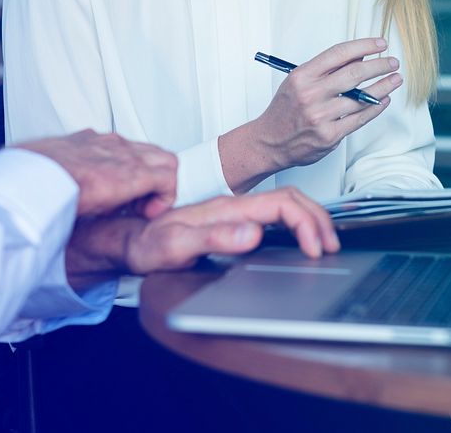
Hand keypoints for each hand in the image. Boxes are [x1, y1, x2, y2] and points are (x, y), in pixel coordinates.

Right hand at [16, 130, 176, 219]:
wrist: (32, 179)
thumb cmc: (31, 178)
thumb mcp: (49, 172)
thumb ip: (64, 174)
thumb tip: (63, 189)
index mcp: (91, 143)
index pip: (124, 150)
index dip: (131, 171)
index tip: (121, 193)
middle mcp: (112, 144)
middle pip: (150, 153)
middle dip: (150, 177)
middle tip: (137, 202)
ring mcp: (126, 155)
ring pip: (164, 162)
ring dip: (159, 186)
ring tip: (142, 207)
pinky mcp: (136, 173)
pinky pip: (168, 179)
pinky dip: (164, 196)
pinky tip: (148, 212)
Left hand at [65, 187, 339, 288]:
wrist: (118, 237)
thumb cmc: (139, 242)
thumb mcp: (168, 246)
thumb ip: (209, 238)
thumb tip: (251, 232)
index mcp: (226, 208)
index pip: (280, 204)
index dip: (306, 223)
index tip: (317, 248)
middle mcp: (232, 207)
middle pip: (290, 200)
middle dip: (319, 220)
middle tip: (332, 247)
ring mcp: (232, 214)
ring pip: (284, 206)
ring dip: (311, 221)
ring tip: (324, 244)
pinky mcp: (229, 223)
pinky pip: (273, 216)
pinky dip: (296, 226)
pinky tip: (299, 242)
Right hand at [219, 38, 400, 191]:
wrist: (269, 142)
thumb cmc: (286, 109)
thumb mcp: (299, 81)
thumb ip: (327, 69)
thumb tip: (359, 55)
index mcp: (302, 76)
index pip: (339, 53)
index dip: (364, 46)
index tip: (380, 44)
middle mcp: (311, 94)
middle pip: (354, 74)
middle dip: (379, 65)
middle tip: (392, 62)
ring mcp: (321, 116)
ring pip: (361, 98)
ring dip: (383, 87)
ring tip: (395, 79)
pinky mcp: (329, 135)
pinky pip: (360, 118)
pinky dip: (375, 107)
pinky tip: (383, 99)